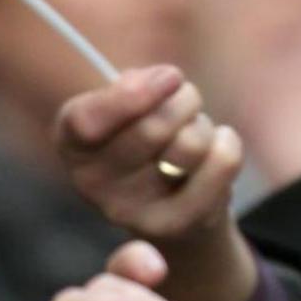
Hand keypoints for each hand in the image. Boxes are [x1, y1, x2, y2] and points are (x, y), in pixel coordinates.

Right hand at [54, 65, 259, 300]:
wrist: (169, 208)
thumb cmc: (144, 140)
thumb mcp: (126, 106)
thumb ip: (134, 86)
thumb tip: (163, 81)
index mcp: (72, 143)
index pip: (87, 120)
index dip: (133, 94)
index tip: (170, 75)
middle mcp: (92, 183)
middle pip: (152, 128)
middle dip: (183, 100)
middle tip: (187, 98)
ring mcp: (133, 212)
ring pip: (190, 144)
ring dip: (202, 125)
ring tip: (195, 134)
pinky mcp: (176, 225)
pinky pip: (221, 163)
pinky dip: (228, 143)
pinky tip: (215, 150)